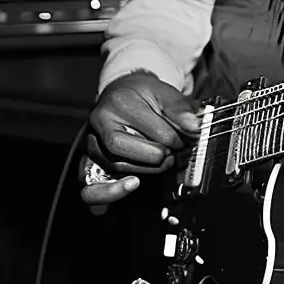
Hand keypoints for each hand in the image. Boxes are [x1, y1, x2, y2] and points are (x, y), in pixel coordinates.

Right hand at [82, 70, 200, 212]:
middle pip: (122, 149)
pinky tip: (131, 185)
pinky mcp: (90, 164)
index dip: (172, 139)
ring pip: (114, 166)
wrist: (122, 94)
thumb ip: (180, 109)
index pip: (146, 129)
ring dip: (144, 170)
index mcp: (118, 103)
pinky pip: (94, 186)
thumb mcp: (164, 92)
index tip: (186, 140)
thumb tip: (194, 126)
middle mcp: (99, 125)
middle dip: (155, 156)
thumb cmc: (143, 95)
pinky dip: (112, 191)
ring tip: (163, 163)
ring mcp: (91, 146)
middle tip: (174, 154)